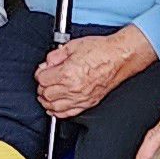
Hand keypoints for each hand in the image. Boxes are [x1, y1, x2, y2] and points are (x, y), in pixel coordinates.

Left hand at [33, 26, 150, 116]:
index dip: (40, 74)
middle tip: (44, 82)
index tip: (42, 71)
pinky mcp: (89, 102)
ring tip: (46, 95)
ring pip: (55, 107)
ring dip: (47, 102)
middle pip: (46, 95)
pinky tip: (55, 108)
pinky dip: (59, 112)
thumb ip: (55, 55)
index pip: (42, 80)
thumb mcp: (72, 45)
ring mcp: (82, 97)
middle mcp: (73, 88)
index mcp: (67, 73)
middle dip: (42, 88)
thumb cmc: (101, 50)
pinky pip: (69, 113)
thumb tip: (46, 64)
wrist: (119, 57)